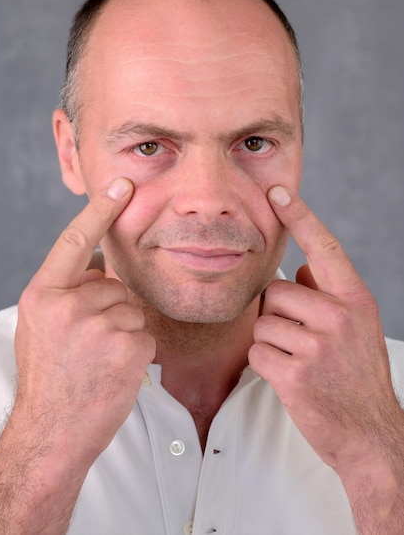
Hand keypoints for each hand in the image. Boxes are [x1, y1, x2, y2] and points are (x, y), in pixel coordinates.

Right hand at [15, 177, 155, 467]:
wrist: (51, 433)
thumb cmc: (49, 380)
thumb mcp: (41, 327)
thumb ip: (66, 293)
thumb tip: (101, 271)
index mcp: (43, 295)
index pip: (74, 241)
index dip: (99, 211)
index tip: (121, 185)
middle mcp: (68, 305)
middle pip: (113, 286)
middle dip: (110, 309)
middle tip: (89, 345)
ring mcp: (98, 326)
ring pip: (132, 310)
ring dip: (124, 332)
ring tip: (99, 361)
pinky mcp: (127, 346)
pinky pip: (145, 334)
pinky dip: (137, 352)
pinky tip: (115, 372)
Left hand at [248, 185, 402, 473]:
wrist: (370, 433)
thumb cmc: (357, 376)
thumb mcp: (358, 327)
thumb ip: (329, 294)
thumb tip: (300, 267)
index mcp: (355, 300)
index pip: (323, 247)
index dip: (300, 217)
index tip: (278, 192)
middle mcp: (339, 316)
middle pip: (275, 291)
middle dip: (276, 313)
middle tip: (298, 339)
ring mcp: (318, 346)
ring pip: (263, 323)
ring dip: (271, 342)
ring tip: (297, 360)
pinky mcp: (295, 375)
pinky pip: (257, 352)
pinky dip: (264, 365)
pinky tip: (288, 377)